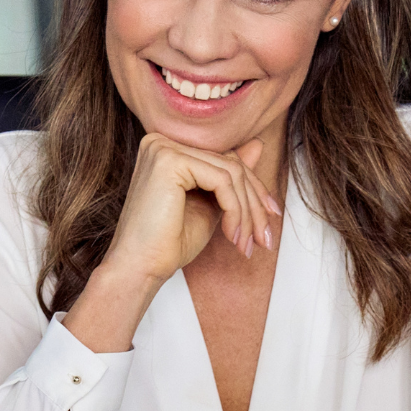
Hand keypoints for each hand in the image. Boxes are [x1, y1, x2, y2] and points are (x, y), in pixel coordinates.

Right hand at [102, 133, 280, 282]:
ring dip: (247, 212)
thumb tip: (257, 145)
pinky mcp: (169, 160)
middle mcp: (161, 141)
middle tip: (263, 238)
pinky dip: (235, 210)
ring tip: (246, 242)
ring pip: (230, 172)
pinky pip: (222, 180)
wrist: (140, 268)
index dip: (253, 190)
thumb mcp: (210, 205)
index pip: (224, 159)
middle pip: (230, 164)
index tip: (271, 216)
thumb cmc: (168, 244)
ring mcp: (163, 148)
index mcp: (167, 149)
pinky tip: (232, 235)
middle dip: (254, 204)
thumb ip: (230, 178)